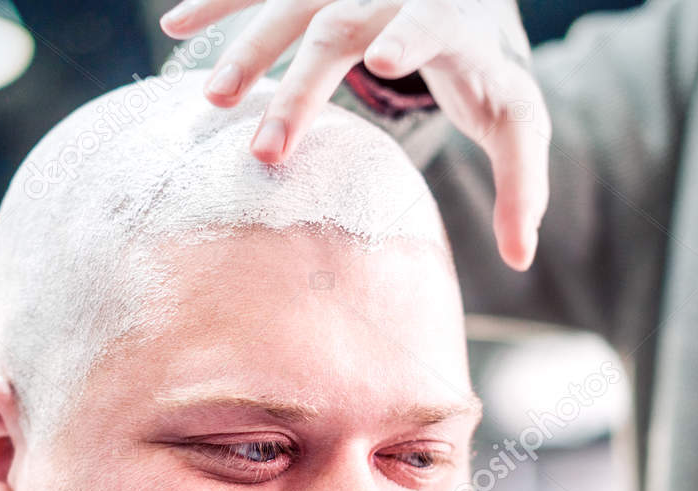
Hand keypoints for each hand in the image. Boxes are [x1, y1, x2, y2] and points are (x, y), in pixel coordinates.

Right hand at [160, 0, 548, 270]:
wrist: (466, 0)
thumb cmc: (489, 74)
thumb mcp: (518, 125)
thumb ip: (522, 187)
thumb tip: (520, 258)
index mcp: (452, 19)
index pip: (432, 21)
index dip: (409, 36)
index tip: (382, 60)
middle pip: (343, 26)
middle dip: (302, 87)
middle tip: (266, 150)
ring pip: (294, 5)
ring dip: (250, 49)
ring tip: (213, 99)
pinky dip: (219, 5)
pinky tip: (175, 29)